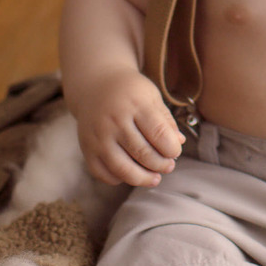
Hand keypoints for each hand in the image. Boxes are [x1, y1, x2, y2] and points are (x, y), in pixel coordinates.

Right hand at [73, 69, 185, 186]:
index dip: (172, 149)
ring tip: (155, 178)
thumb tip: (179, 143)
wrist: (95, 86)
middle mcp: (114, 120)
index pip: (159, 133)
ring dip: (143, 178)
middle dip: (161, 165)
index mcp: (135, 104)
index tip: (175, 151)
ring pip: (123, 169)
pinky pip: (103, 174)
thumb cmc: (129, 92)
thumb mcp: (151, 96)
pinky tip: (130, 173)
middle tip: (169, 166)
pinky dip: (119, 179)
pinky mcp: (86, 149)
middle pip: (143, 154)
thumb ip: (166, 120)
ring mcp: (98, 136)